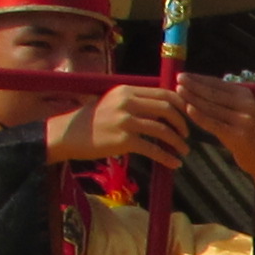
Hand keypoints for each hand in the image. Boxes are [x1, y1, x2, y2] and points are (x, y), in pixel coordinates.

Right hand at [40, 81, 192, 176]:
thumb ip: (133, 101)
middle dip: (182, 123)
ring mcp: (125, 121)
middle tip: (187, 134)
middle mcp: (127, 103)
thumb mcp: (112, 101)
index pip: (163, 93)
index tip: (187, 116)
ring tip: (184, 151)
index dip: (180, 105)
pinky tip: (174, 163)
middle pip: (167, 109)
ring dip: (177, 142)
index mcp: (127, 90)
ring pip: (162, 130)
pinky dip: (167, 157)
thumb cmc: (91, 120)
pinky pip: (152, 149)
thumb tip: (160, 106)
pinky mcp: (123, 141)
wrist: (67, 134)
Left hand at [183, 76, 254, 180]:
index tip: (182, 75)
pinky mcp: (237, 135)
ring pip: (211, 107)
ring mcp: (242, 120)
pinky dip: (199, 116)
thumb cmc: (243, 132)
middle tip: (177, 79)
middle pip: (213, 93)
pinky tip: (188, 109)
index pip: (217, 83)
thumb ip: (221, 99)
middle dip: (193, 85)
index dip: (198, 78)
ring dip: (193, 98)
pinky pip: (213, 123)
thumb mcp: (237, 110)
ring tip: (178, 92)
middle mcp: (245, 104)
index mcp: (245, 94)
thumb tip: (194, 85)